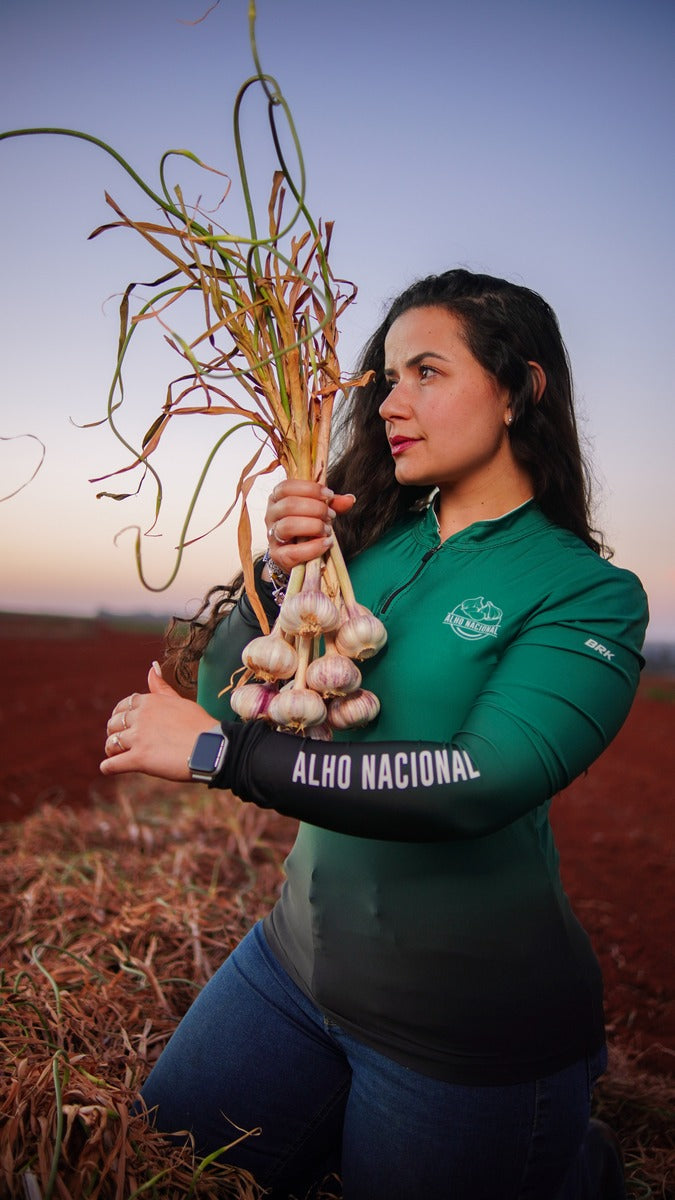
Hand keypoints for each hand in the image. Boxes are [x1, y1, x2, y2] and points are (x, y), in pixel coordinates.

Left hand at [100, 662, 215, 780]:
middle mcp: (141, 717)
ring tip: (116, 755)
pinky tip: (110, 768)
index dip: (121, 716)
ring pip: (111, 743)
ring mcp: (138, 738)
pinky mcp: (139, 759)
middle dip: (115, 733)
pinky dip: (108, 767)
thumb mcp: (180, 701)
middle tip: (122, 742)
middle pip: (113, 724)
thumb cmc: (201, 725)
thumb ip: (162, 687)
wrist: (212, 748)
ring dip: (111, 750)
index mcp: (149, 701)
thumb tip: (152, 667)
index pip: (123, 706)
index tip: (126, 724)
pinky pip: (112, 764)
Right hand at [265, 480, 355, 574]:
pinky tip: (326, 544)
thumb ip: (333, 503)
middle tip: (331, 515)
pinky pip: (293, 552)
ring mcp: (272, 535)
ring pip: (288, 525)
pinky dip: (313, 548)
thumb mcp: (319, 510)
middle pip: (289, 505)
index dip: (310, 489)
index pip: (287, 486)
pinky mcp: (278, 555)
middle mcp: (271, 515)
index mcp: (277, 498)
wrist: (296, 555)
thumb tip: (350, 499)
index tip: (329, 495)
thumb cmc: (306, 527)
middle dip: (316, 509)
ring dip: (313, 526)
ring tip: (327, 530)